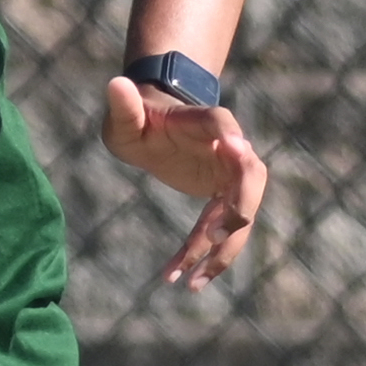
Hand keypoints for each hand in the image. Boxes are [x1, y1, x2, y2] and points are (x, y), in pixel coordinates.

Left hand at [104, 76, 266, 289]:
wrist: (151, 127)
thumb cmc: (136, 117)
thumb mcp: (123, 114)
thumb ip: (123, 105)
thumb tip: (116, 84)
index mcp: (203, 122)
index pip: (223, 124)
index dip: (231, 136)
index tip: (237, 149)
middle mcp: (227, 149)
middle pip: (249, 178)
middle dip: (237, 208)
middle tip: (211, 237)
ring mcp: (230, 176)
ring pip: (239, 216)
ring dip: (221, 250)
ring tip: (192, 281)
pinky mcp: (223, 199)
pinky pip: (222, 233)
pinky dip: (206, 257)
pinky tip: (183, 280)